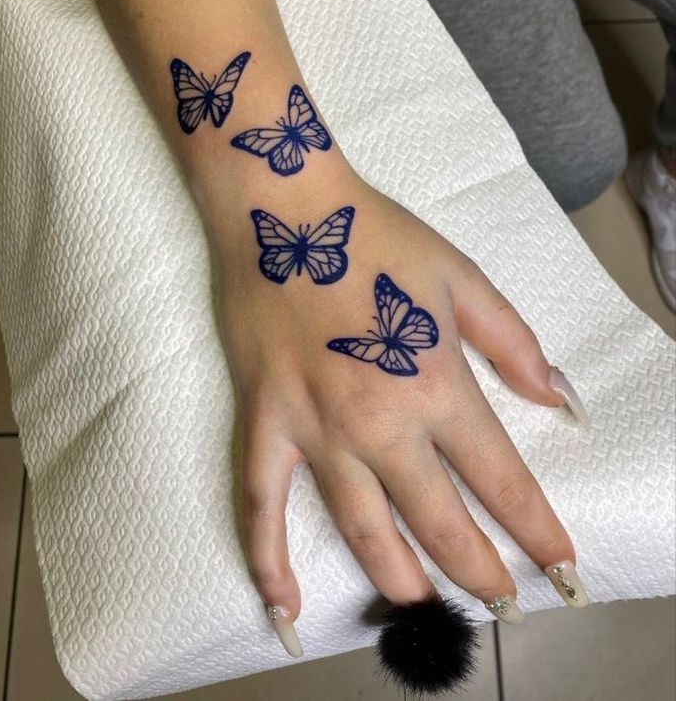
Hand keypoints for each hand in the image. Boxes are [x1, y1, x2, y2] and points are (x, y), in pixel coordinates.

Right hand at [209, 164, 589, 653]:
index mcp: (436, 383)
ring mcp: (315, 428)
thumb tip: (560, 398)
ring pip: (362, 530)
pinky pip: (260, 502)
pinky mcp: (265, 421)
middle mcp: (380, 422)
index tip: (558, 566)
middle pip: (438, 523)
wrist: (286, 212)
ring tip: (425, 608)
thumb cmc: (376, 238)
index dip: (535, 529)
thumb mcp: (462, 277)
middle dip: (478, 572)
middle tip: (501, 602)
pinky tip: (283, 603)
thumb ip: (513, 343)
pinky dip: (268, 557)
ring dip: (400, 580)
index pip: (500, 479)